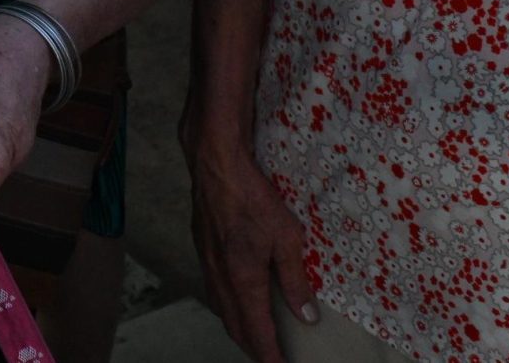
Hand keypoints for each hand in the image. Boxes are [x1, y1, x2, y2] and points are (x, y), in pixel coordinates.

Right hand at [189, 138, 318, 362]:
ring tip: (255, 335)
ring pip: (220, 308)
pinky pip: (214, 289)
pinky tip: (237, 298)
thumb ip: (295, 279)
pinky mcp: (202, 247)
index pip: (256, 331)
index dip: (269, 355)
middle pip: (234, 326)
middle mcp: (220, 277)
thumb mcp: (287, 237)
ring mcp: (207, 262)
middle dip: (252, 347)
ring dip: (238, 327)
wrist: (216, 165)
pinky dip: (227, 305)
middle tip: (270, 357)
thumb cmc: (253, 197)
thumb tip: (306, 315)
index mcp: (242, 279)